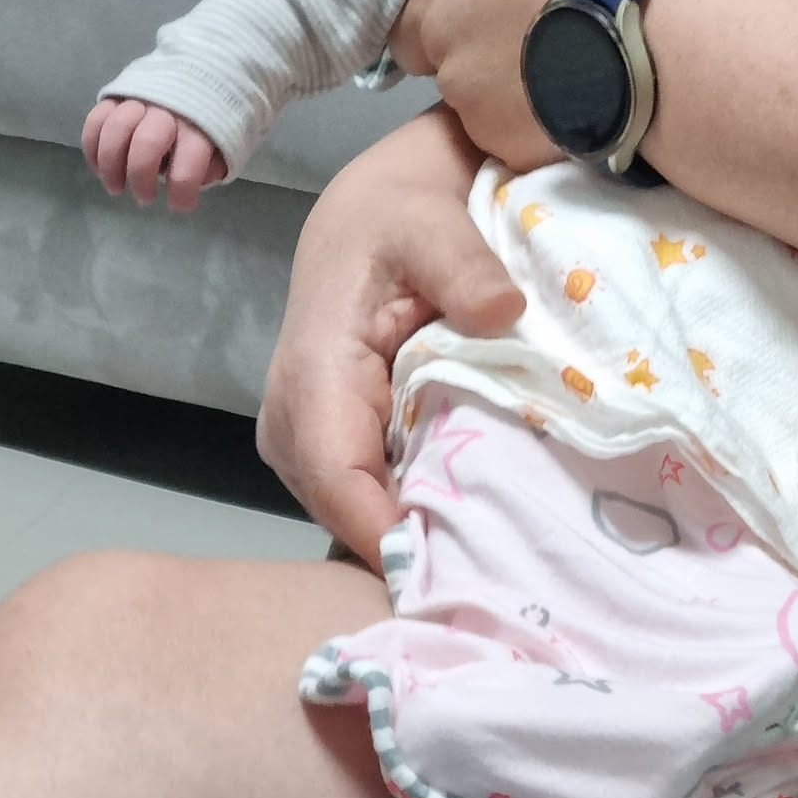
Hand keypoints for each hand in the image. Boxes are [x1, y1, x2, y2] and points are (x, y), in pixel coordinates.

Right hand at [81, 98, 226, 212]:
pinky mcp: (116, 97)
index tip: (179, 206)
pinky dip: (92, 147)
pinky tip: (100, 168)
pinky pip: (96, 119)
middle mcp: (168, 110)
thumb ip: (213, 165)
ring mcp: (140, 100)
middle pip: (146, 142)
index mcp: (201, 126)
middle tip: (144, 198)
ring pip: (115, 129)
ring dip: (110, 166)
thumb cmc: (207, 122)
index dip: (182, 191)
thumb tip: (194, 182)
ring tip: (117, 188)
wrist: (199, 78)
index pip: (189, 162)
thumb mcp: (223, 145)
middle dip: (140, 177)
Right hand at [256, 108, 525, 570]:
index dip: (389, 532)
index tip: (454, 572)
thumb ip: (465, 267)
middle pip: (347, 514)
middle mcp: (295, 422)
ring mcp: (308, 442)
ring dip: (418, 538)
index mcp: (313, 373)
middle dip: (413, 550)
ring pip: (357, 516)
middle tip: (494, 582)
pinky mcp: (332, 447)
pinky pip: (369, 500)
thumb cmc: (398, 220)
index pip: (338, 478)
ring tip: (493, 562)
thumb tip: (503, 311)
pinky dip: (415, 516)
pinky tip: (472, 530)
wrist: (371, 215)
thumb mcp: (433, 224)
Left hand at [390, 0, 612, 168]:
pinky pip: (515, 139)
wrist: (647, 27)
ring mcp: (471, 100)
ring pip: (478, 105)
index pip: (413, 20)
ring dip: (509, 94)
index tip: (495, 16)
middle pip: (445, 64)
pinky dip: (538, 127)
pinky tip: (580, 104)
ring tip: (568, 74)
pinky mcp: (507, 143)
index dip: (451, 20)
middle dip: (477, 59)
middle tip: (534, 45)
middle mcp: (442, 45)